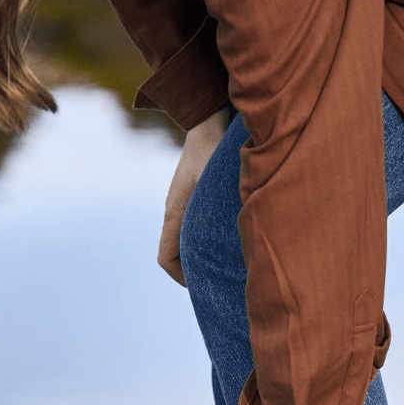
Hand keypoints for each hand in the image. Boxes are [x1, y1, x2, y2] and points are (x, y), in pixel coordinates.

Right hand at [158, 106, 231, 284]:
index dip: (183, 278)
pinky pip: (198, 225)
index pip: (167, 259)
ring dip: (206, 254)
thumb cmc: (213, 150)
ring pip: (188, 240)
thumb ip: (219, 211)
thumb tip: (233, 243)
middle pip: (178, 254)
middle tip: (225, 282)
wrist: (211, 117)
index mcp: (174, 213)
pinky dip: (211, 237)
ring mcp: (185, 204)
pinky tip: (237, 238)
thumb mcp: (214, 183)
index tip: (206, 287)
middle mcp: (176, 212)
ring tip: (233, 265)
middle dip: (198, 271)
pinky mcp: (196, 196)